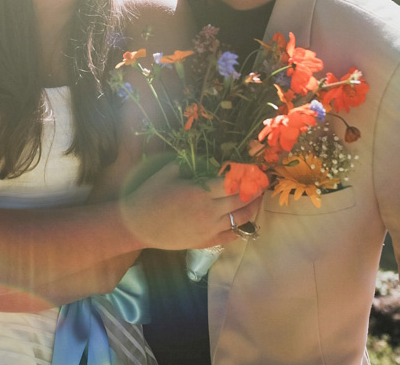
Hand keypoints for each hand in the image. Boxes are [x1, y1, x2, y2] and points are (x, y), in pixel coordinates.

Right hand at [120, 159, 261, 249]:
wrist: (136, 226)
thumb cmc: (148, 196)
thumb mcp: (167, 173)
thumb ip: (186, 165)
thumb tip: (198, 159)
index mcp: (200, 192)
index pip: (233, 182)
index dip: (247, 176)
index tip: (255, 171)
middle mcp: (209, 211)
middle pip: (241, 200)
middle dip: (255, 191)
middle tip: (263, 184)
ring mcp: (209, 229)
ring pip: (240, 219)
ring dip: (252, 209)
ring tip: (257, 201)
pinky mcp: (205, 242)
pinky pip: (231, 236)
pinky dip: (241, 228)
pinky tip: (244, 221)